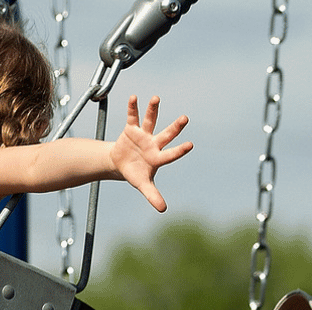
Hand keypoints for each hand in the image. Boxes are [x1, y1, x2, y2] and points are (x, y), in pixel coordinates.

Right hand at [108, 96, 193, 211]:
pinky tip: (134, 97)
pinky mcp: (131, 129)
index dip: (179, 150)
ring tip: (156, 98)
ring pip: (150, 121)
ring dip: (153, 109)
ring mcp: (143, 135)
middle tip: (185, 118)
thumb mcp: (143, 185)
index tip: (190, 145)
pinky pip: (132, 117)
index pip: (171, 154)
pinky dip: (133, 107)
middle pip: (166, 134)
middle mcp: (154, 143)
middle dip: (175, 127)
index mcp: (158, 157)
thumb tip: (163, 210)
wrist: (120, 164)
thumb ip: (153, 195)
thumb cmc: (135, 174)